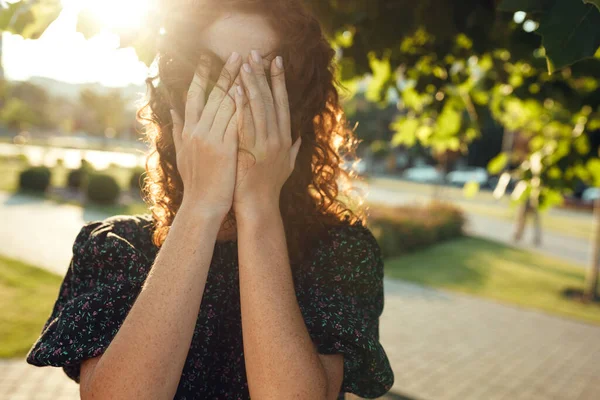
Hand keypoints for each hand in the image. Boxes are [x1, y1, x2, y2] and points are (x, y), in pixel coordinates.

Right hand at [171, 52, 242, 218]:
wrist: (201, 206)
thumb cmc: (195, 182)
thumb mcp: (182, 153)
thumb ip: (178, 130)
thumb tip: (172, 110)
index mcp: (188, 131)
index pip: (194, 96)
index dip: (201, 76)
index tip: (207, 59)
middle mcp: (197, 131)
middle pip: (212, 95)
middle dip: (225, 72)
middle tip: (236, 53)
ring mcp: (210, 139)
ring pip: (225, 105)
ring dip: (238, 83)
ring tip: (249, 67)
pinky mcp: (224, 149)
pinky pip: (235, 122)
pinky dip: (242, 106)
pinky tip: (252, 92)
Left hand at [233, 51, 301, 216]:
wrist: (259, 206)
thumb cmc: (269, 187)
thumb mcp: (287, 167)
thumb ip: (293, 150)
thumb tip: (300, 138)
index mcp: (286, 139)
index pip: (283, 103)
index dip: (279, 81)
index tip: (276, 61)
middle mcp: (278, 139)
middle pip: (271, 100)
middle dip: (263, 75)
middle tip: (256, 53)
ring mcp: (265, 144)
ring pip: (258, 108)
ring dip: (251, 84)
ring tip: (243, 64)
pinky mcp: (250, 151)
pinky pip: (244, 123)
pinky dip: (240, 105)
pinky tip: (235, 89)